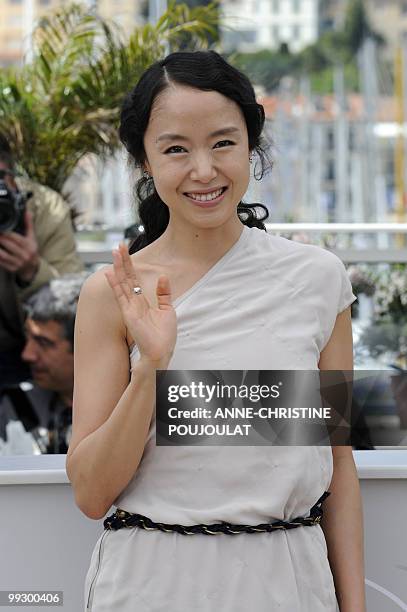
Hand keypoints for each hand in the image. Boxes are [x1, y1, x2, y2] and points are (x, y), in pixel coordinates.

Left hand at [0, 211, 38, 282]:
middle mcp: (24, 255)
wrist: (32, 268)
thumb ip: (29, 225)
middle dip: (0, 238)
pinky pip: (1, 262)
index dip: (6, 233)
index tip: (1, 229)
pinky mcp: (12, 268)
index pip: (16, 238)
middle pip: (8, 245)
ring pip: (3, 254)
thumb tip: (28, 212)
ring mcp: (18, 263)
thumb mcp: (32, 238)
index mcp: (29, 246)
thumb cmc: (31, 250)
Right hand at [104, 243, 176, 368]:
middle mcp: (133, 302)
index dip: (131, 265)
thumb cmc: (164, 335)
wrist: (160, 351)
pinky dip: (115, 284)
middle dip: (123, 262)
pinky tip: (110, 273)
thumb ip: (163, 293)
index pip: (134, 279)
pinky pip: (120, 296)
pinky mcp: (128, 314)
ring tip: (114, 252)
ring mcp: (129, 307)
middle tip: (118, 246)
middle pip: (126, 277)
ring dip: (118, 268)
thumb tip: (163, 276)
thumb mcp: (167, 309)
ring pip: (122, 283)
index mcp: (142, 301)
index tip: (127, 252)